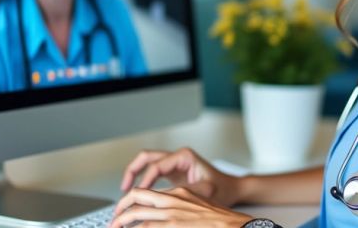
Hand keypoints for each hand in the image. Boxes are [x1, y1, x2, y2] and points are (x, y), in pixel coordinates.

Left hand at [110, 186, 252, 227]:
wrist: (237, 225)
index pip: (148, 193)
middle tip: (113, 222)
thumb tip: (163, 220)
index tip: (124, 211)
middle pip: (136, 197)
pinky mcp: (174, 225)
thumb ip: (180, 210)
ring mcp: (172, 213)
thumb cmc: (221, 221)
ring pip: (136, 214)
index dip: (131, 201)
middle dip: (119, 209)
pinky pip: (146, 227)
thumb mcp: (198, 208)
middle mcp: (174, 200)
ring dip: (122, 222)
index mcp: (180, 193)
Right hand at [121, 147, 240, 206]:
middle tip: (124, 189)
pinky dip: (143, 182)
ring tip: (126, 192)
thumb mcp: (204, 193)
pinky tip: (139, 196)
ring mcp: (174, 164)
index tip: (138, 195)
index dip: (145, 181)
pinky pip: (152, 173)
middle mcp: (177, 157)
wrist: (233, 189)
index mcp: (184, 156)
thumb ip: (184, 195)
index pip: (157, 166)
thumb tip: (166, 201)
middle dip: (132, 172)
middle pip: (146, 158)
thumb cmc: (223, 190)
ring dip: (135, 175)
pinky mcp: (173, 173)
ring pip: (147, 163)